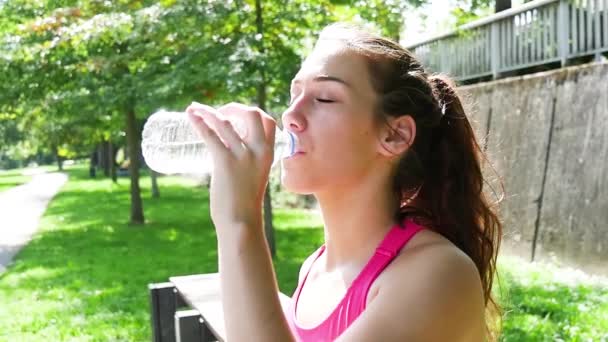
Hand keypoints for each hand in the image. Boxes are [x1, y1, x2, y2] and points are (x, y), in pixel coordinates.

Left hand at [185, 102, 276, 233]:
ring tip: (194, 108)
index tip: (236, 115)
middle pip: (251, 113)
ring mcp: (242, 155)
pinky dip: (199, 123)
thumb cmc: (245, 205)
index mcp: (268, 154)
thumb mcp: (255, 177)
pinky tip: (191, 117)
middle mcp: (258, 151)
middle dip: (233, 107)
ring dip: (208, 111)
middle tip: (218, 112)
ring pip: (225, 122)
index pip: (268, 121)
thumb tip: (230, 156)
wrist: (241, 223)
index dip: (252, 112)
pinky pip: (211, 135)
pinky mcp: (225, 162)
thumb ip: (248, 164)